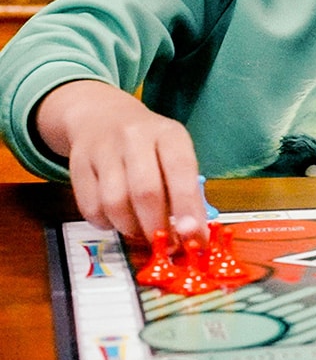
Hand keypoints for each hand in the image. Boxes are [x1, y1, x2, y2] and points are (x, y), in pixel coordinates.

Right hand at [35, 80, 207, 243]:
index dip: (188, 207)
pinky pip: (90, 207)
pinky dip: (106, 224)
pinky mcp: (78, 165)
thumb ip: (185, 188)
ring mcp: (103, 150)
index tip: (193, 236)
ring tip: (141, 232)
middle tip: (165, 244)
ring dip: (130, 228)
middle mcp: (135, 137)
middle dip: (157, 226)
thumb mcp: (174, 152)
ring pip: (115, 203)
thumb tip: (194, 232)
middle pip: (146, 191)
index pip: (181, 170)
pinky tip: (116, 220)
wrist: (102, 115)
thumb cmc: (149, 144)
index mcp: (168, 133)